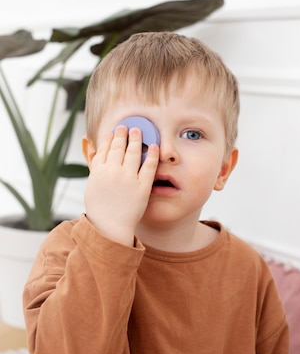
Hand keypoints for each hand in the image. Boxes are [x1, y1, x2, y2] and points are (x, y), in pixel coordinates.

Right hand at [84, 126, 158, 244]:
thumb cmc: (100, 208)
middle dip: (123, 134)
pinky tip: (155, 147)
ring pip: (133, 153)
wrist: (110, 227)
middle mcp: (113, 172)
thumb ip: (94, 164)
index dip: (111, 138)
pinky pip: (148, 167)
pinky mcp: (141, 187)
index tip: (114, 131)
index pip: (105, 149)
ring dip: (137, 139)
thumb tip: (91, 146)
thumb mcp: (92, 184)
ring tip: (139, 131)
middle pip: (119, 148)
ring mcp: (128, 179)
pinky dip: (152, 155)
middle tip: (127, 126)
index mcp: (99, 172)